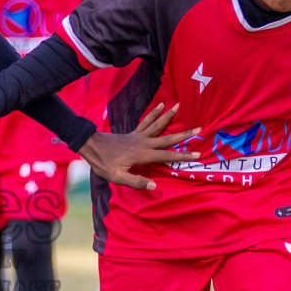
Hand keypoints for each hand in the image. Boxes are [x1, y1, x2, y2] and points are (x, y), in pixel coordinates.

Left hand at [77, 103, 199, 190]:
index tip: (197, 154)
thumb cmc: (103, 163)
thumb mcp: (117, 177)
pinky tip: (160, 105)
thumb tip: (155, 185)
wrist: (91, 146)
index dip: (183, 156)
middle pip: (167, 138)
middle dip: (184, 134)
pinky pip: (146, 121)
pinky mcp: (133, 133)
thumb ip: (136, 182)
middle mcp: (143, 143)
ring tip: (179, 105)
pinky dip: (154, 113)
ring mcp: (138, 136)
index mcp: (142, 155)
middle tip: (200, 128)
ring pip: (157, 124)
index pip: (167, 156)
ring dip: (169, 116)